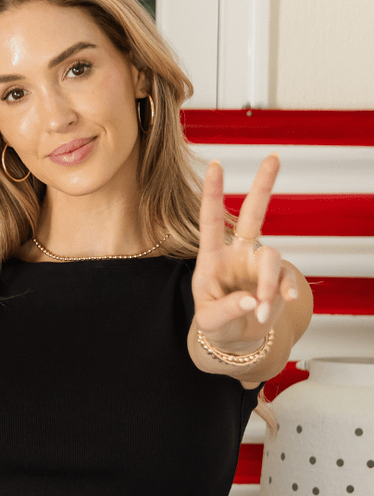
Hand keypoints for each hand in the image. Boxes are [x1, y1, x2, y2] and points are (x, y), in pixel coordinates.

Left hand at [192, 154, 298, 352]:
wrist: (235, 339)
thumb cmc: (215, 324)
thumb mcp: (209, 320)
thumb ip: (226, 310)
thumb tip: (250, 300)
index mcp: (212, 258)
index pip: (211, 220)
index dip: (212, 193)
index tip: (215, 165)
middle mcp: (238, 253)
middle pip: (253, 214)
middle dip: (263, 185)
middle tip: (273, 156)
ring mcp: (260, 263)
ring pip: (272, 255)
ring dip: (267, 284)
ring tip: (257, 310)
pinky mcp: (279, 277)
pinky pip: (286, 276)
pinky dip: (283, 291)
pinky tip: (281, 302)